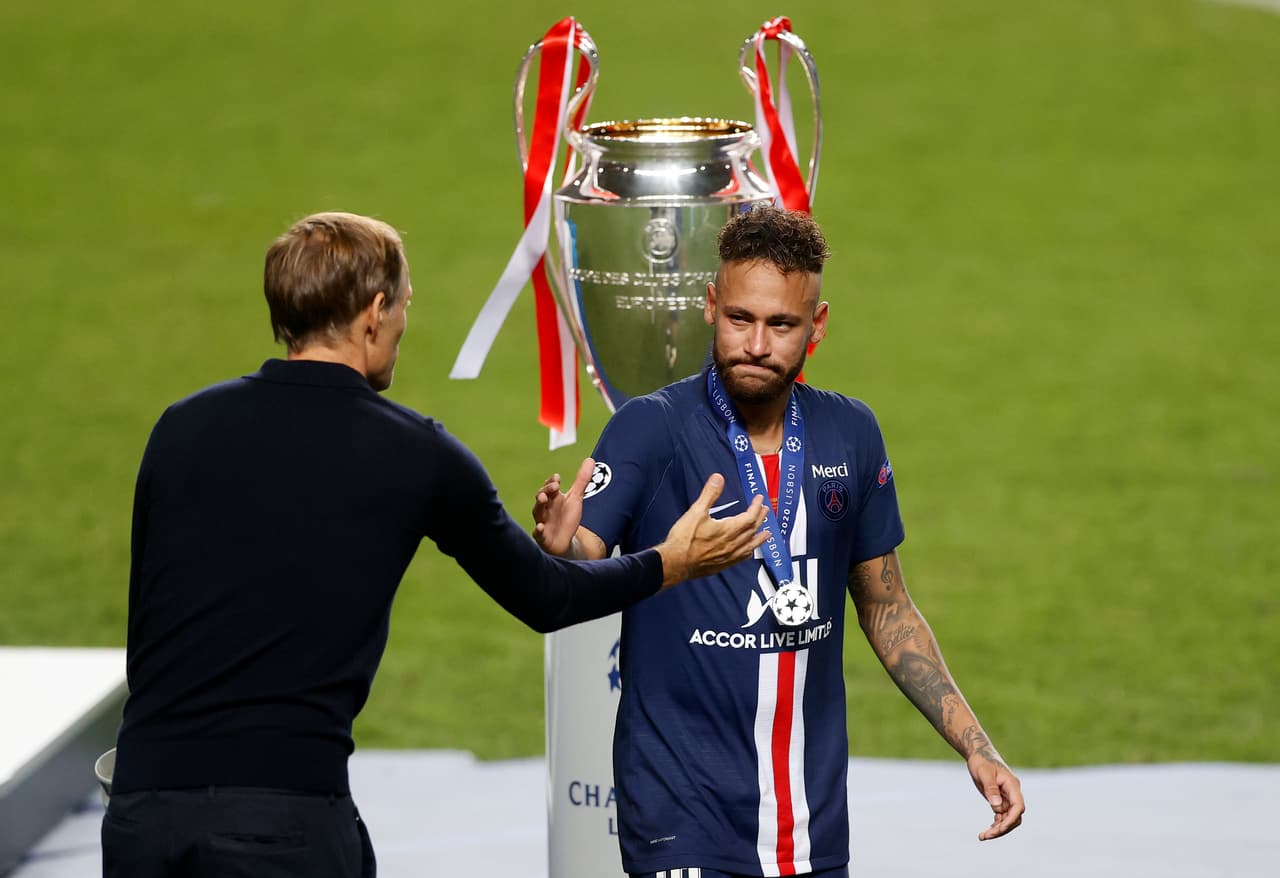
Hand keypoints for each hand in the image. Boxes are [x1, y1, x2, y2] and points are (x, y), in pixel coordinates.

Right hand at [532, 457, 594, 556]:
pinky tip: (540, 527)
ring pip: (537, 511)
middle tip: (554, 486)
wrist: (564, 541)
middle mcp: (545, 508)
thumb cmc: (567, 517)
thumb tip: (590, 459)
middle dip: (546, 490)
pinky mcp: (542, 537)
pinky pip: (538, 533)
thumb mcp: (576, 497)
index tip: (557, 478)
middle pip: (541, 496)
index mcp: (553, 498)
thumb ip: (582, 480)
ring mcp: (542, 521)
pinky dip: (538, 530)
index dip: (552, 482)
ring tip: (542, 498)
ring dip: (539, 504)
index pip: (550, 487)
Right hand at [655, 473, 768, 587]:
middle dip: (760, 519)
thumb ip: (709, 494)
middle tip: (765, 511)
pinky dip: (748, 552)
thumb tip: (718, 480)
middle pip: (752, 530)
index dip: (756, 507)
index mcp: (728, 529)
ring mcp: (728, 556)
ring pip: (750, 546)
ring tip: (766, 534)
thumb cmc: (684, 540)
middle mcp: (731, 544)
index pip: (749, 517)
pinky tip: (748, 552)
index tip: (759, 500)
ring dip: (759, 538)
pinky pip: (741, 558)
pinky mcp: (722, 565)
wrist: (675, 563)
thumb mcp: (696, 511)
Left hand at [968, 753, 1024, 840]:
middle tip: (986, 835)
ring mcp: (1007, 798)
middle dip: (1003, 828)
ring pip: (1008, 819)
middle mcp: (1012, 793)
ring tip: (983, 836)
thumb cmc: (981, 761)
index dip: (1011, 819)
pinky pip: (1001, 817)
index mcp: (1012, 785)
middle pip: (1015, 816)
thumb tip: (996, 806)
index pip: (1018, 806)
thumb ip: (991, 788)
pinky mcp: (1000, 801)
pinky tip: (986, 832)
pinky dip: (995, 825)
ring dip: (998, 829)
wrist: (978, 754)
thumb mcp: (984, 773)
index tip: (1000, 827)